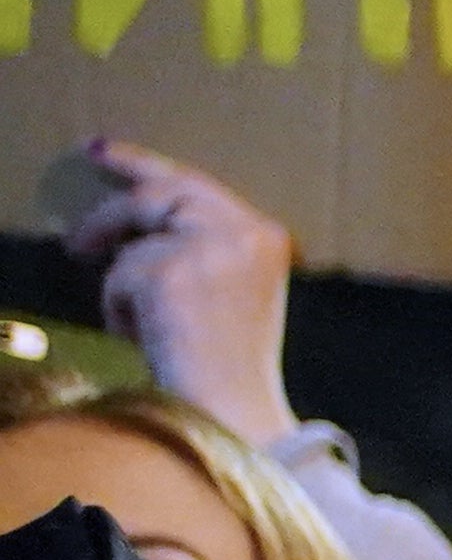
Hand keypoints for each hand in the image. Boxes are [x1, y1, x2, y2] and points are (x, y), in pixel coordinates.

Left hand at [58, 140, 301, 440]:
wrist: (233, 407)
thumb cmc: (228, 363)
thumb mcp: (229, 292)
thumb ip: (197, 250)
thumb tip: (129, 235)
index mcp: (266, 237)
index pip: (197, 185)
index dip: (145, 164)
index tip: (101, 152)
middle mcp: (243, 231)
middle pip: (160, 193)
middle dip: (113, 210)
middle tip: (77, 236)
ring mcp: (208, 247)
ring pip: (136, 238)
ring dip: (126, 282)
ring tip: (140, 328)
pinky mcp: (170, 270)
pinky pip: (119, 276)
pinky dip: (120, 310)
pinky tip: (142, 339)